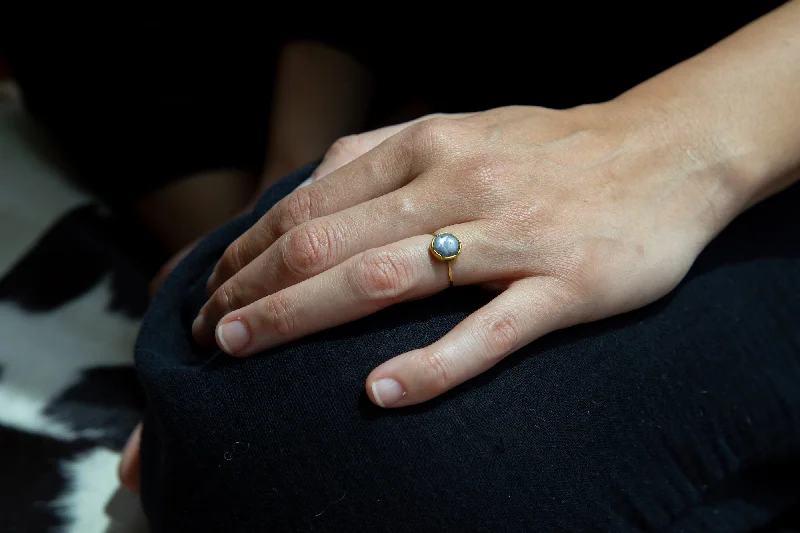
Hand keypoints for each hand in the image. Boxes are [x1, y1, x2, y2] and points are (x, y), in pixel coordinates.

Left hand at [192, 102, 737, 407]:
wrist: (665, 151)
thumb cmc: (550, 149)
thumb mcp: (460, 127)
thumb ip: (383, 153)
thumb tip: (306, 187)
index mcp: (429, 145)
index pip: (312, 203)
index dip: (250, 249)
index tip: (213, 288)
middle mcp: (459, 183)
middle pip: (330, 242)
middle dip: (253, 288)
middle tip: (208, 332)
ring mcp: (511, 236)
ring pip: (387, 280)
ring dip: (303, 317)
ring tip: (244, 349)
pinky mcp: (563, 285)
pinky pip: (486, 332)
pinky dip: (430, 365)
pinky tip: (381, 393)